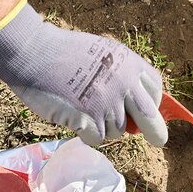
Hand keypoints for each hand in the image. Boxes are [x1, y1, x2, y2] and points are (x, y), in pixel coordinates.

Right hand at [0, 0, 167, 145]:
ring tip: (83, 107)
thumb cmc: (63, 51)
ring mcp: (107, 104)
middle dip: (156, 132)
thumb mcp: (103, 52)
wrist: (33, 52)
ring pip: (118, 131)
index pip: (155, 90)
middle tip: (159, 140)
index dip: (153, 103)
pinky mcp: (89, 120)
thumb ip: (121, 74)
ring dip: (104, 127)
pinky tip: (74, 117)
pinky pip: (97, 139)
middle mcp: (124, 85)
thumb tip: (133, 104)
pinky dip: (87, 134)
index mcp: (130, 64)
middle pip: (151, 118)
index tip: (146, 110)